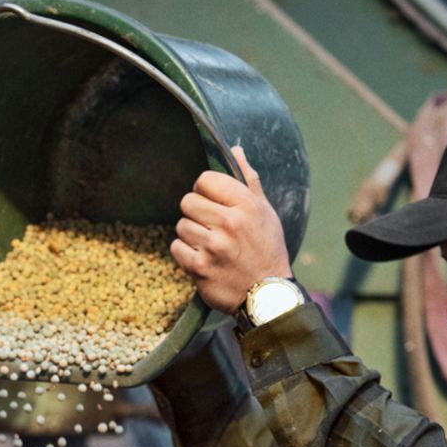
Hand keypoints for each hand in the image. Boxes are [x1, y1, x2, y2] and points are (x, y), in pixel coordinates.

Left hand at [172, 146, 292, 313]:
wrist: (269, 296)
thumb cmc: (268, 252)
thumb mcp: (266, 213)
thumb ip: (248, 181)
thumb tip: (235, 150)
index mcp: (246, 206)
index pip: (205, 180)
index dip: (206, 190)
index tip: (214, 204)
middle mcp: (229, 223)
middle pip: (188, 201)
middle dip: (196, 213)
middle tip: (210, 227)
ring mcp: (213, 247)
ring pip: (181, 225)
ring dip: (191, 235)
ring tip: (209, 246)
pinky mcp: (200, 268)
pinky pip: (177, 248)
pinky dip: (185, 254)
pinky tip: (202, 259)